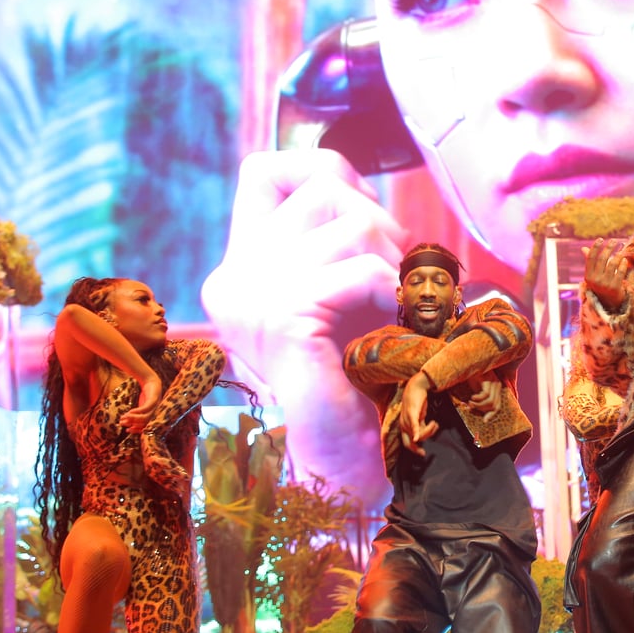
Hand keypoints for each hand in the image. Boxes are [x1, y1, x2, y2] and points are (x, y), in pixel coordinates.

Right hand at [120, 371, 162, 432]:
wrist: (151, 382)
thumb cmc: (145, 396)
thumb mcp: (141, 407)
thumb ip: (136, 415)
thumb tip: (124, 422)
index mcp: (153, 416)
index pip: (146, 427)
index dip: (136, 430)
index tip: (127, 431)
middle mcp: (156, 413)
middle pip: (144, 423)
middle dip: (132, 424)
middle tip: (121, 423)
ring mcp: (156, 407)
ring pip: (145, 417)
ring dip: (133, 418)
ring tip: (124, 417)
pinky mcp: (154, 400)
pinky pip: (146, 408)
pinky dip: (137, 411)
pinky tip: (130, 412)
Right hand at [201, 148, 409, 496]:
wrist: (350, 463)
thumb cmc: (358, 376)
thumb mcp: (339, 290)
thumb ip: (334, 238)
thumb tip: (361, 185)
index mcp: (238, 268)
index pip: (265, 169)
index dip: (324, 173)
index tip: (362, 216)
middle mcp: (234, 277)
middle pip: (324, 190)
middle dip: (382, 224)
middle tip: (397, 282)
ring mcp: (253, 298)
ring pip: (352, 222)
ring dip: (396, 259)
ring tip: (398, 307)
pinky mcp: (284, 320)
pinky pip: (362, 269)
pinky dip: (396, 291)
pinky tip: (396, 325)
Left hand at [400, 371, 439, 455]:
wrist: (417, 387)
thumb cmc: (418, 402)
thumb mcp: (420, 417)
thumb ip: (421, 426)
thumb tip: (424, 435)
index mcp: (404, 426)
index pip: (407, 443)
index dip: (413, 450)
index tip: (422, 453)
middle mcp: (403, 424)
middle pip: (411, 442)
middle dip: (417, 448)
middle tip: (424, 452)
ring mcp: (407, 419)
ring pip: (418, 433)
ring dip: (429, 431)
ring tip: (435, 424)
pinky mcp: (412, 413)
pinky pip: (414, 425)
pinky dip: (416, 432)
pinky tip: (417, 438)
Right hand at [465, 376, 502, 422]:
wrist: (468, 362)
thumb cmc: (472, 376)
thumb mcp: (477, 390)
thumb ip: (480, 400)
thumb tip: (480, 415)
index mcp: (496, 389)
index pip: (498, 406)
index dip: (491, 415)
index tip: (484, 421)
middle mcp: (497, 386)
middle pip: (494, 405)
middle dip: (482, 410)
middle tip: (471, 407)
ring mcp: (493, 382)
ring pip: (490, 402)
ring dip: (478, 405)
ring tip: (470, 403)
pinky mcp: (488, 380)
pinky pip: (485, 395)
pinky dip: (477, 399)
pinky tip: (472, 397)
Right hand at [581, 238, 629, 312]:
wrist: (608, 302)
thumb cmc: (600, 284)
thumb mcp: (593, 275)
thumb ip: (590, 262)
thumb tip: (583, 248)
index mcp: (588, 276)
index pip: (591, 257)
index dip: (595, 247)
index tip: (601, 239)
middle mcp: (595, 280)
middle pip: (602, 259)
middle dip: (609, 248)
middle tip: (614, 241)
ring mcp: (605, 284)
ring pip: (613, 264)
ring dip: (618, 254)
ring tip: (621, 249)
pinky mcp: (615, 287)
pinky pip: (620, 272)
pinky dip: (623, 264)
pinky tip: (624, 260)